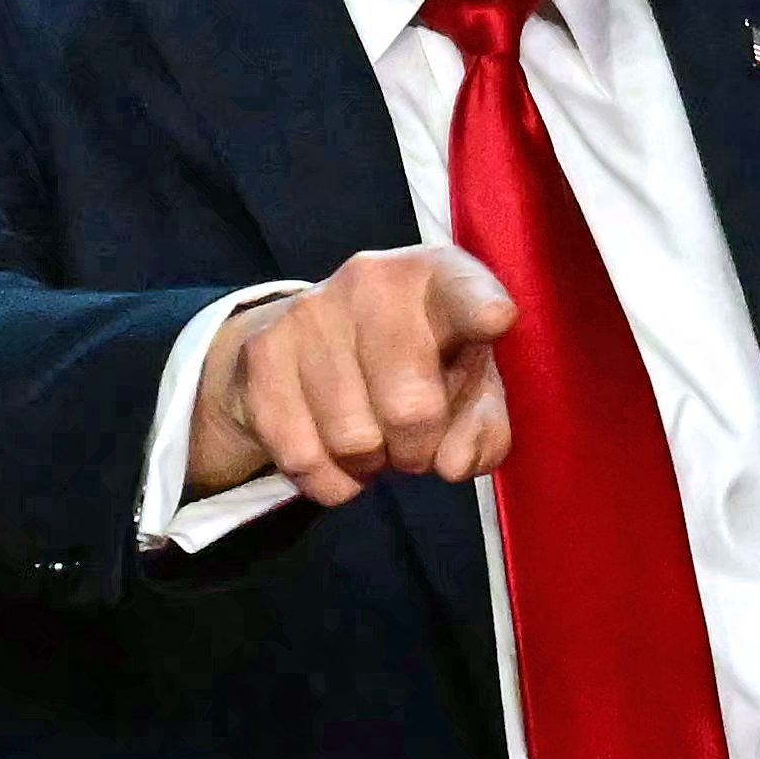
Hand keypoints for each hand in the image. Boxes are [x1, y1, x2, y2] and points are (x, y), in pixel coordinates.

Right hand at [187, 247, 515, 508]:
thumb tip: (453, 462)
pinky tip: (334, 454)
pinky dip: (330, 480)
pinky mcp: (262, 354)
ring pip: (355, 440)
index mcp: (436, 278)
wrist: (304, 345)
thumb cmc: (415, 367)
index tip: (497, 319)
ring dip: (372, 463)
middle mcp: (371, 282)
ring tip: (373, 438)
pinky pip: (304, 456)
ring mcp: (310, 313)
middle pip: (410, 406)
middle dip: (419, 449)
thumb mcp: (467, 390)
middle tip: (413, 443)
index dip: (481, 308)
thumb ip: (483, 429)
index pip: (463, 291)